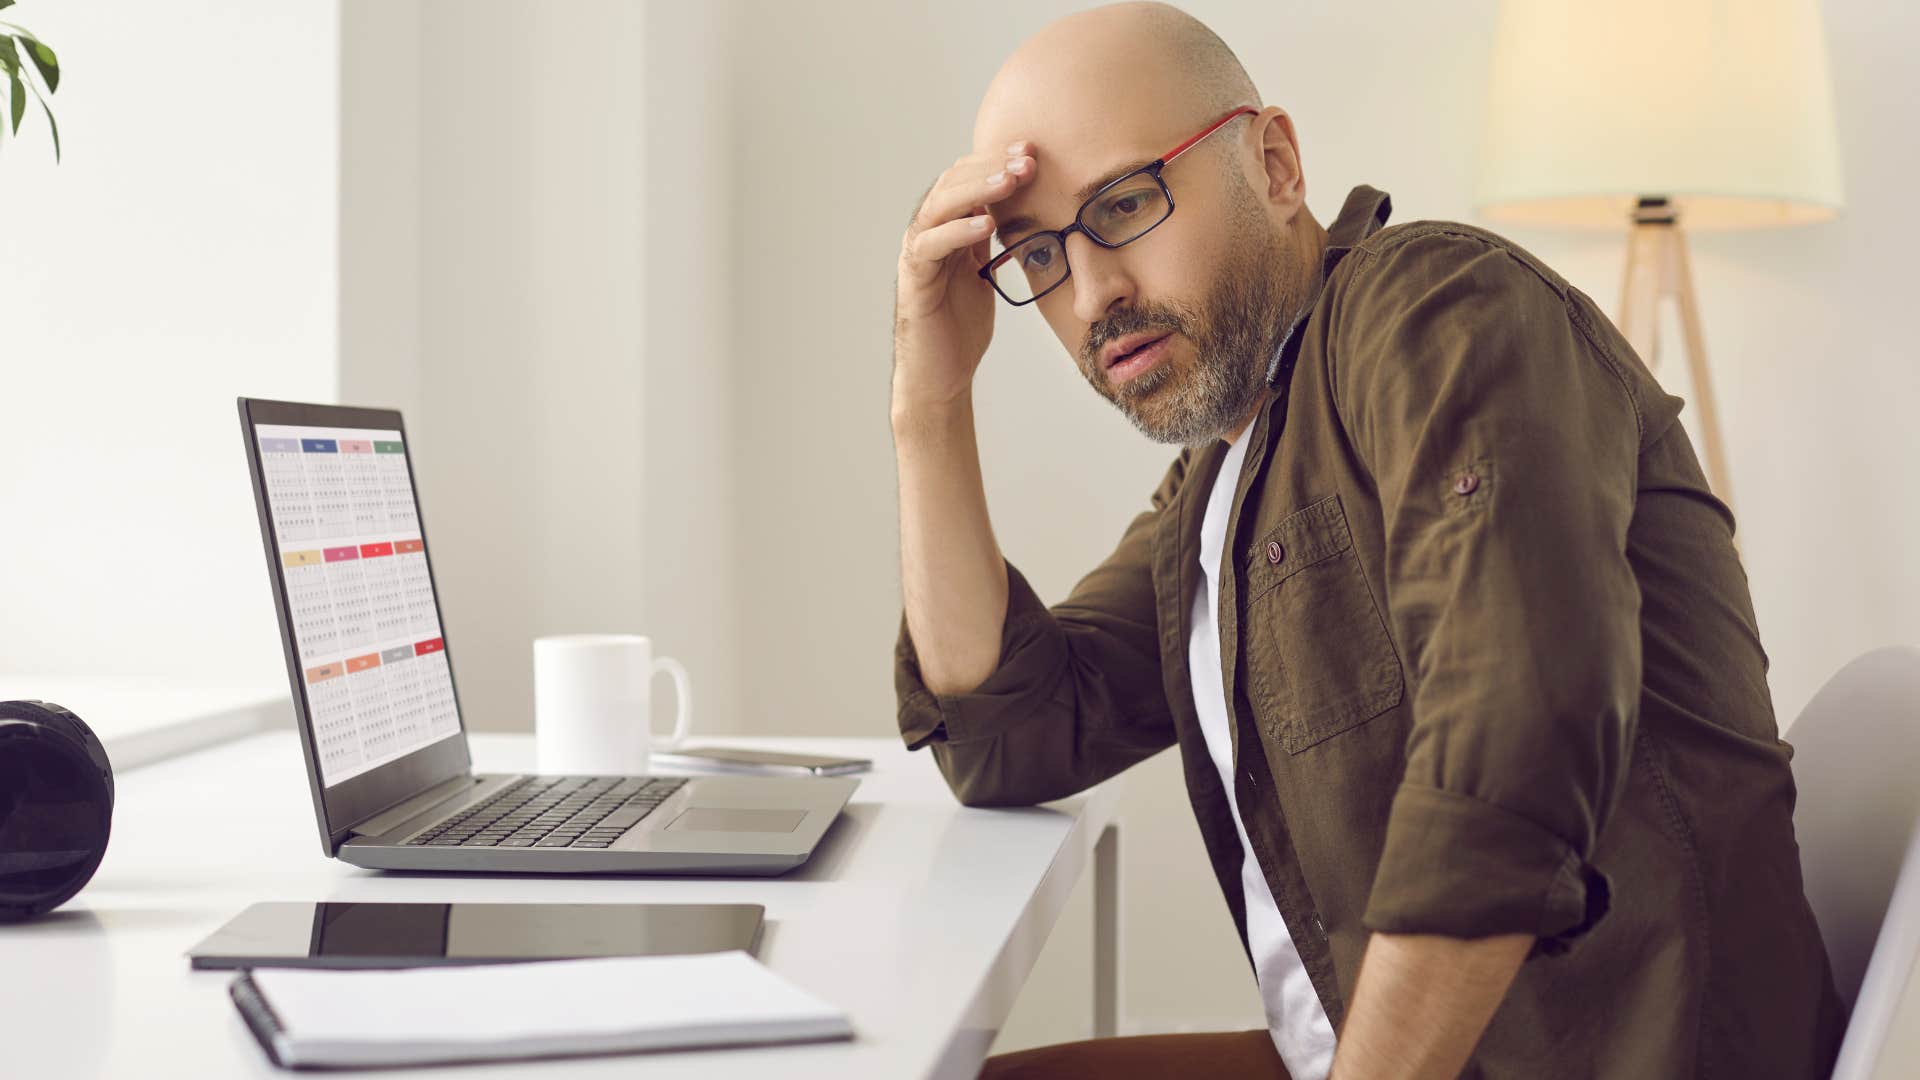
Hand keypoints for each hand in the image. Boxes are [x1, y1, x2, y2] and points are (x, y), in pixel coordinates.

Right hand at [891, 141, 1037, 413]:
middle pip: (954, 183)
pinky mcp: (913, 279)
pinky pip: (930, 245)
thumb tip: (1019, 210)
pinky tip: (984, 222)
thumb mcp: (983, 271)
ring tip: (1010, 179)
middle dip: (991, 166)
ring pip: (940, 205)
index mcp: (948, 227)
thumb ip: (989, 240)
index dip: (997, 161)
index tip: (1031, 150)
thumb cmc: (961, 326)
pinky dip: (956, 231)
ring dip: (977, 189)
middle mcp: (928, 233)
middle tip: (1026, 158)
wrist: (941, 374)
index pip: (968, 179)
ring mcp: (918, 254)